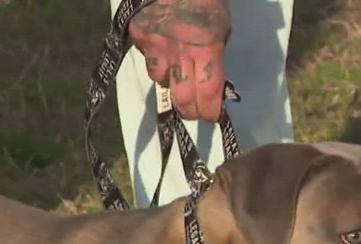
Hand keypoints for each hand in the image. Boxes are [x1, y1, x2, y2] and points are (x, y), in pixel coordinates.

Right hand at [129, 0, 230, 120]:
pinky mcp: (139, 36)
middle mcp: (180, 51)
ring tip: (177, 71)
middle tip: (193, 111)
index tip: (212, 116)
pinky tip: (162, 49)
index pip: (209, 92)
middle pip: (183, 98)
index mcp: (207, 47)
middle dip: (190, 110)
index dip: (210, 110)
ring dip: (171, 82)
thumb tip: (213, 85)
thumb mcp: (222, 29)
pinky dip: (156, 60)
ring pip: (161, 81)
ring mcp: (156, 44)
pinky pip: (148, 60)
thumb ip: (215, 57)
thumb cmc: (207, 2)